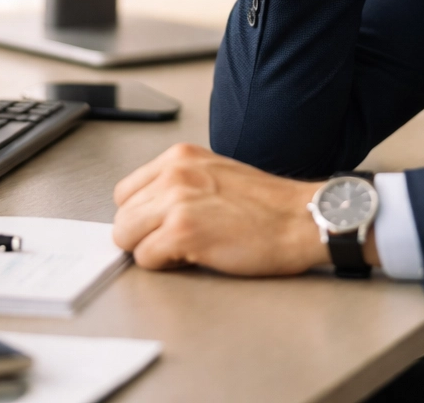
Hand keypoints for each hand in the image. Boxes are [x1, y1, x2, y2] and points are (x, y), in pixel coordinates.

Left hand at [113, 144, 357, 274]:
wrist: (301, 219)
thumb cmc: (269, 206)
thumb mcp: (216, 176)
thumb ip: (180, 186)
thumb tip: (148, 213)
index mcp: (180, 157)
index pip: (126, 191)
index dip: (142, 215)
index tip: (162, 226)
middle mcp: (174, 173)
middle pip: (122, 215)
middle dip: (143, 235)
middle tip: (176, 242)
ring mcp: (176, 201)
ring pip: (126, 236)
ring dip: (150, 250)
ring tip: (186, 249)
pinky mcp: (182, 231)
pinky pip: (145, 258)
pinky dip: (166, 266)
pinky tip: (196, 256)